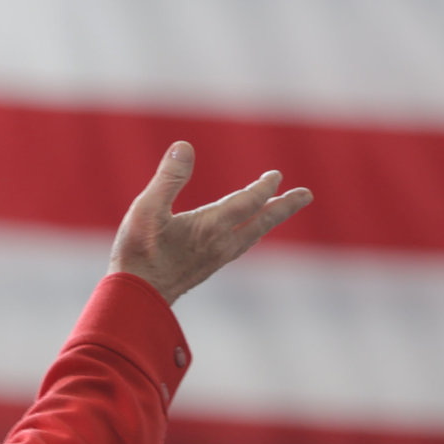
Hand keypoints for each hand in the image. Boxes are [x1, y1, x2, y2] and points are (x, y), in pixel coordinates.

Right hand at [109, 142, 311, 304]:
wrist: (138, 297)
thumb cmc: (138, 252)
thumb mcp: (147, 208)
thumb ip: (169, 178)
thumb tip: (185, 147)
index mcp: (210, 227)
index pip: (247, 202)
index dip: (263, 187)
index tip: (276, 175)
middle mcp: (221, 244)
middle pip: (261, 221)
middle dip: (283, 206)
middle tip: (305, 194)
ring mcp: (216, 258)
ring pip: (252, 235)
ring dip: (268, 219)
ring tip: (278, 211)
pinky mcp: (208, 268)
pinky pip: (240, 246)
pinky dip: (251, 233)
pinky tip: (245, 235)